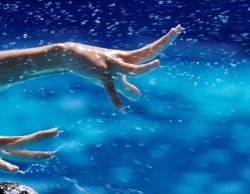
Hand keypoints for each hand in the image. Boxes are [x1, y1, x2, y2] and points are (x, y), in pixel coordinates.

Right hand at [61, 26, 181, 109]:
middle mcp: (123, 59)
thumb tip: (139, 97)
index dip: (164, 41)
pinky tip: (121, 108)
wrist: (71, 56)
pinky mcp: (101, 76)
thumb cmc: (94, 66)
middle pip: (147, 51)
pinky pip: (110, 88)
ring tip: (157, 64)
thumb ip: (127, 87)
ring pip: (131, 69)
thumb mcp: (113, 78)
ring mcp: (112, 67)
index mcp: (128, 58)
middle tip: (178, 29)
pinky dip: (115, 99)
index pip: (150, 50)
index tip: (178, 29)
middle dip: (163, 41)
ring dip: (144, 68)